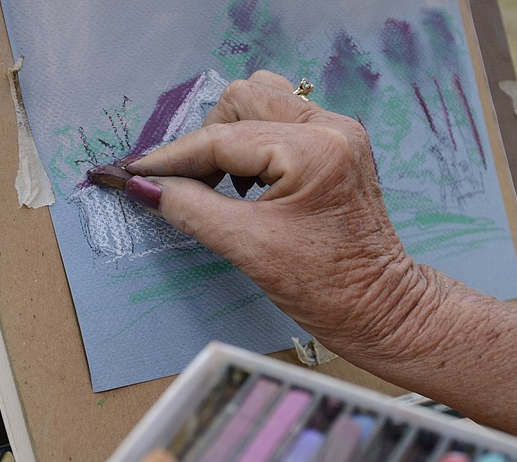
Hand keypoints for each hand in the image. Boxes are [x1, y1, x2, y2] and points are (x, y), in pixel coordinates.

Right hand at [125, 70, 449, 364]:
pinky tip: (250, 183)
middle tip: (187, 184)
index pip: (223, 138)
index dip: (172, 158)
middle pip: (244, 98)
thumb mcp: (249, 248)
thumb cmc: (329, 289)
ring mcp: (340, 133)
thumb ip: (191, 209)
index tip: (134, 173)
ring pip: (263, 101)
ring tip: (223, 183)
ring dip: (231, 135)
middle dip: (205, 139)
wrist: (381, 308)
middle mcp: (332, 127)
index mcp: (315, 150)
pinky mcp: (339, 145)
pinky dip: (254, 144)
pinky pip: (282, 121)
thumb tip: (144, 187)